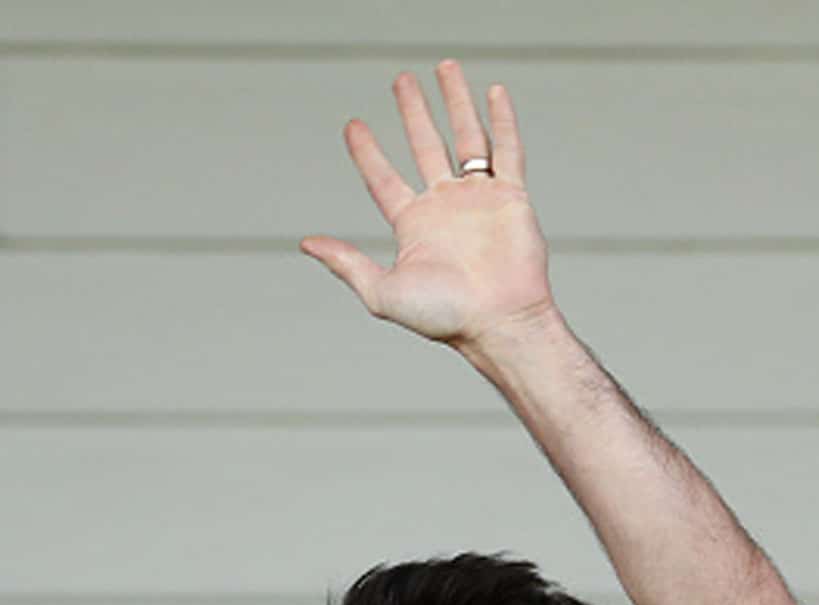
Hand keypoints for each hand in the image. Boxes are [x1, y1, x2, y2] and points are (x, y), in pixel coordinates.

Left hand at [301, 60, 555, 349]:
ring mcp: (478, 200)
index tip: (353, 125)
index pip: (384, 180)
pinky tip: (492, 92)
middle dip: (413, 113)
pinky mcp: (511, 197)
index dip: (367, 153)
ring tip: (444, 69)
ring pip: (466, 139)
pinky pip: (507, 150)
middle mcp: (445, 209)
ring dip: (455, 103)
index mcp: (414, 228)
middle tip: (401, 81)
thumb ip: (346, 264)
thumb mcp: (382, 292)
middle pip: (425, 147)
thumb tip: (307, 243)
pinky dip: (501, 120)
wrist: (499, 321)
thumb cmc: (445, 317)